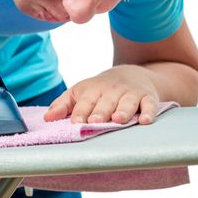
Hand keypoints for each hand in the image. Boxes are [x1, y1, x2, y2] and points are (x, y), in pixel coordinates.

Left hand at [44, 65, 159, 124]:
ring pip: (127, 102)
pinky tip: (145, 121)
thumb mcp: (78, 93)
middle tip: (94, 122)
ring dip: (123, 110)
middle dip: (100, 112)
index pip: (84, 102)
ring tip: (117, 120)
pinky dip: (149, 112)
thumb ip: (62, 105)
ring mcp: (130, 93)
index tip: (75, 122)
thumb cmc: (98, 90)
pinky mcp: (148, 97)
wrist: (130, 74)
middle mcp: (111, 90)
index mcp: (92, 89)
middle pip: (105, 102)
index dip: (80, 112)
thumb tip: (47, 118)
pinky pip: (150, 105)